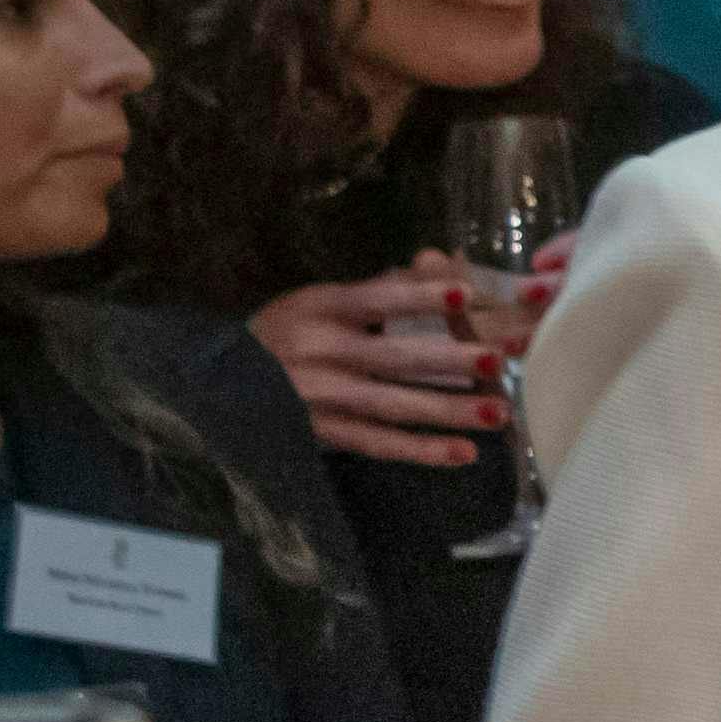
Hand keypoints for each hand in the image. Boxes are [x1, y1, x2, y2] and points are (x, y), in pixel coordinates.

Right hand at [250, 258, 501, 469]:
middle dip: (452, 359)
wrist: (220, 384)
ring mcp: (323, 396)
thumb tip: (438, 268)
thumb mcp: (317, 301)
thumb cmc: (285, 334)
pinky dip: (423, 450)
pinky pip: (380, 444)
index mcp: (322, 309)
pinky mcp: (325, 433)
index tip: (464, 293)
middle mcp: (322, 352)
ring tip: (498, 411)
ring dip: (449, 409)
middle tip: (500, 358)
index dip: (419, 297)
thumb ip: (376, 291)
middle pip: (396, 357)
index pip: (376, 300)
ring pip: (395, 405)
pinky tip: (465, 452)